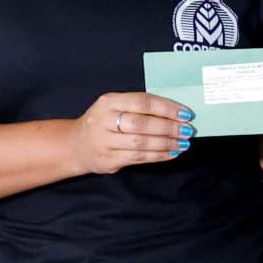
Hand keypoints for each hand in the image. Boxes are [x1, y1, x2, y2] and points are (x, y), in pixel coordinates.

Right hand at [69, 92, 191, 176]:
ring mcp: (104, 142)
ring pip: (141, 143)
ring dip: (166, 143)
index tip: (185, 113)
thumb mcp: (114, 107)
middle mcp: (104, 120)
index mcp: (109, 102)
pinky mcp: (108, 160)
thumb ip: (138, 107)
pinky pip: (139, 158)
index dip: (166, 108)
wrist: (75, 145)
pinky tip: (171, 153)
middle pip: (142, 124)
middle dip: (169, 127)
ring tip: (183, 142)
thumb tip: (174, 112)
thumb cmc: (102, 123)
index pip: (142, 102)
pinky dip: (158, 156)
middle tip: (187, 130)